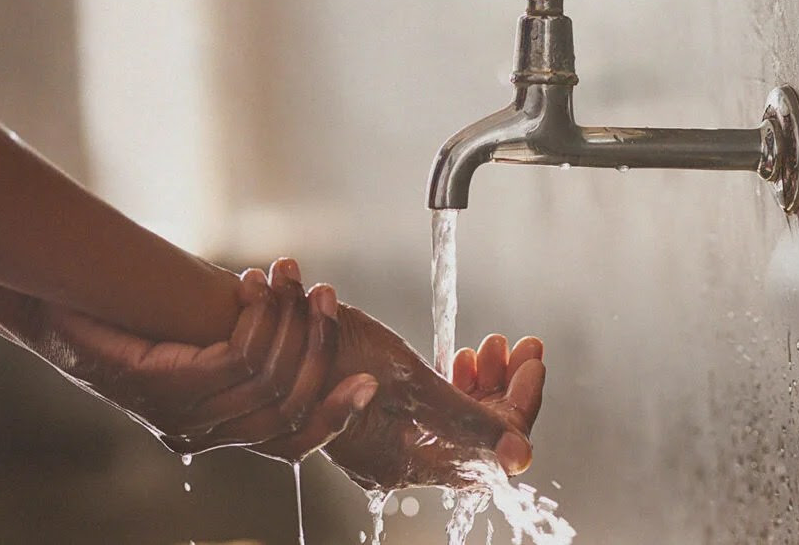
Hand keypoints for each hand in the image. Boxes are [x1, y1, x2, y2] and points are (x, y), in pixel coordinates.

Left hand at [32, 258, 378, 460]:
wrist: (57, 314)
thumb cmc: (126, 327)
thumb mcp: (194, 343)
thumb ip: (241, 350)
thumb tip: (297, 323)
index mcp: (216, 429)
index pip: (291, 443)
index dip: (334, 418)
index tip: (369, 383)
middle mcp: (204, 432)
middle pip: (291, 404)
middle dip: (319, 345)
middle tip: (327, 295)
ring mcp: (183, 414)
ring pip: (270, 378)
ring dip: (289, 319)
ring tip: (287, 275)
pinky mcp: (168, 387)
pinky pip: (239, 360)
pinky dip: (258, 319)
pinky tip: (254, 287)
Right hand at [322, 306, 545, 490]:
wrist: (265, 337)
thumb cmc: (327, 355)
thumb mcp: (408, 383)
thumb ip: (468, 421)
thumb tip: (522, 456)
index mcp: (405, 461)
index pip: (489, 447)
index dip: (519, 405)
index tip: (532, 363)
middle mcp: (397, 460)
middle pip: (474, 434)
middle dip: (503, 388)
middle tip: (520, 347)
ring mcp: (387, 441)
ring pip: (455, 421)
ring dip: (481, 383)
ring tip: (491, 347)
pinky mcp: (377, 420)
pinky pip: (431, 413)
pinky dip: (452, 385)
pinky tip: (462, 358)